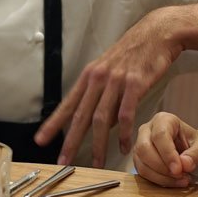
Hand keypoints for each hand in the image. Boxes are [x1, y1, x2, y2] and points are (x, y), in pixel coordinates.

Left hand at [36, 10, 182, 166]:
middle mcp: (98, 78)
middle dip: (70, 141)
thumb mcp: (112, 72)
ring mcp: (116, 81)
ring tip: (97, 163)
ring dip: (99, 144)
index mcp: (89, 76)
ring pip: (101, 118)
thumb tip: (102, 125)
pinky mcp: (135, 83)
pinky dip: (124, 133)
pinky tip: (124, 147)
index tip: (41, 140)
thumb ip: (104, 98)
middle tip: (63, 160)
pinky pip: (126, 114)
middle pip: (81, 115)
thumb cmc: (134, 54)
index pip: (67, 104)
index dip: (53, 123)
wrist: (156, 34)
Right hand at [132, 112, 197, 187]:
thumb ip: (197, 154)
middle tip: (180, 176)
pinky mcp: (140, 161)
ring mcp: (140, 145)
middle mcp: (148, 130)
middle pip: (144, 148)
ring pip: (142, 164)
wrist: (197, 156)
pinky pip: (143, 174)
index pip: (160, 135)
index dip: (168, 154)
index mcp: (164, 120)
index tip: (179, 170)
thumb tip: (184, 164)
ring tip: (182, 180)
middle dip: (162, 167)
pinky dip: (159, 181)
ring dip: (161, 177)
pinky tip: (174, 182)